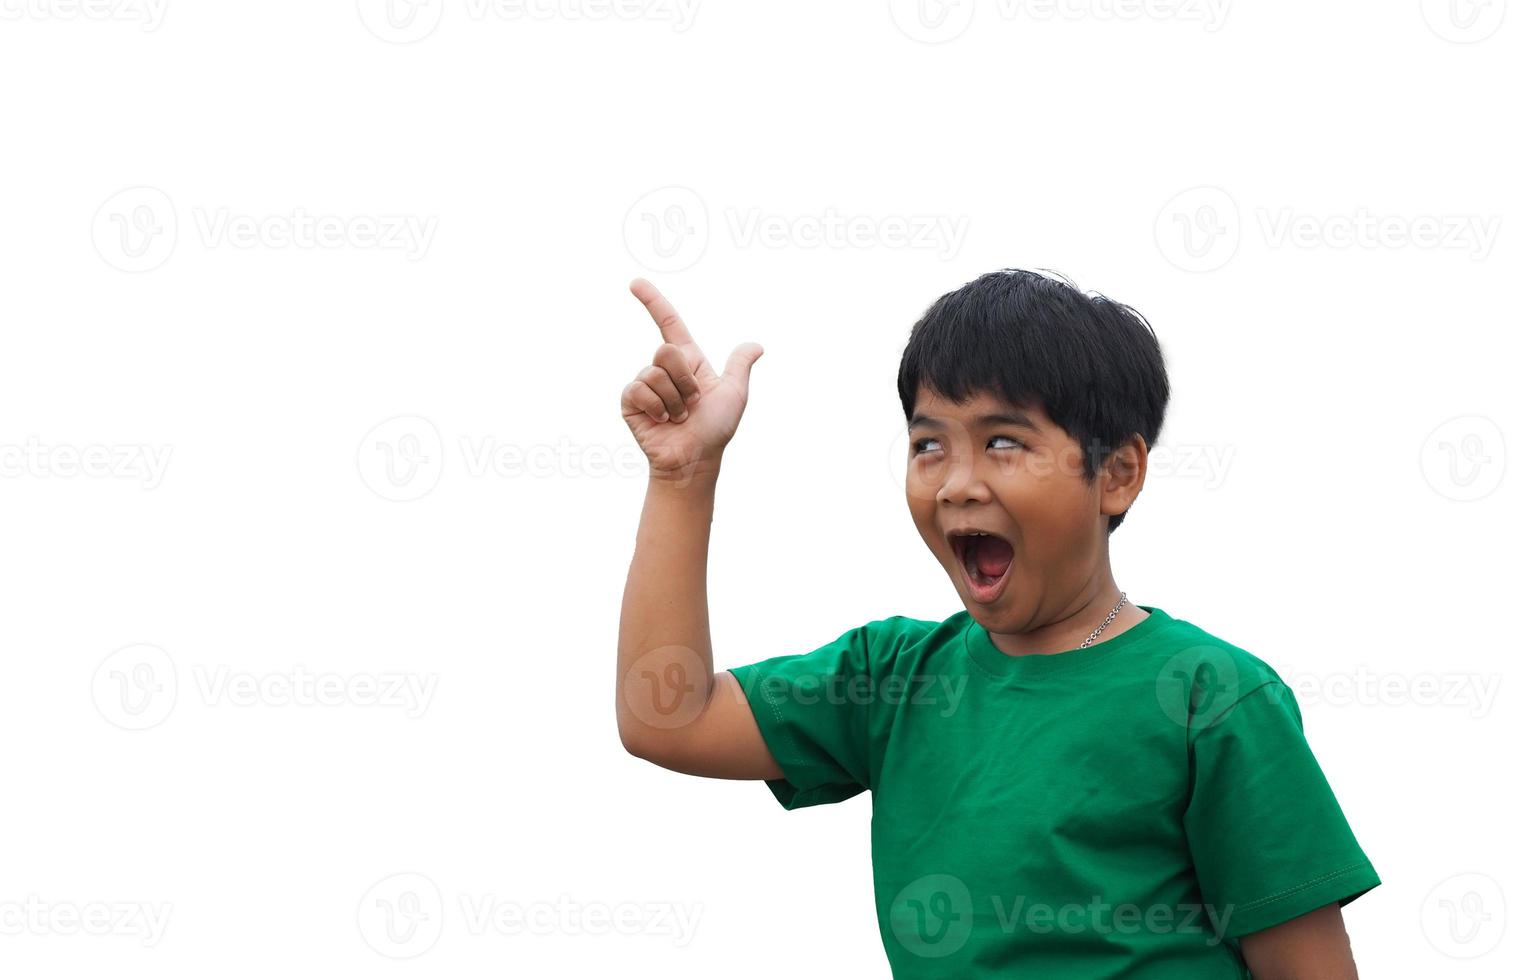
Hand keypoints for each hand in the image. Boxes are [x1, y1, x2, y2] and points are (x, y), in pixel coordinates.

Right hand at [621, 279, 763, 479]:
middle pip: (666, 350)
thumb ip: (739, 366)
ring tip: (679, 417)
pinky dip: (657, 406)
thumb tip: (756, 346)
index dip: (652, 302)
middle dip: (685, 378)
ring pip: (655, 372)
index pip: (668, 323)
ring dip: (674, 399)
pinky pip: (640, 389)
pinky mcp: (630, 401)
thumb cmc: (715, 430)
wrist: (695, 459)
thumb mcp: (734, 394)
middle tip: (693, 403)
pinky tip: (663, 421)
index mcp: (688, 361)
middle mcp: (663, 369)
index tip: (635, 283)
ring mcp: (645, 384)